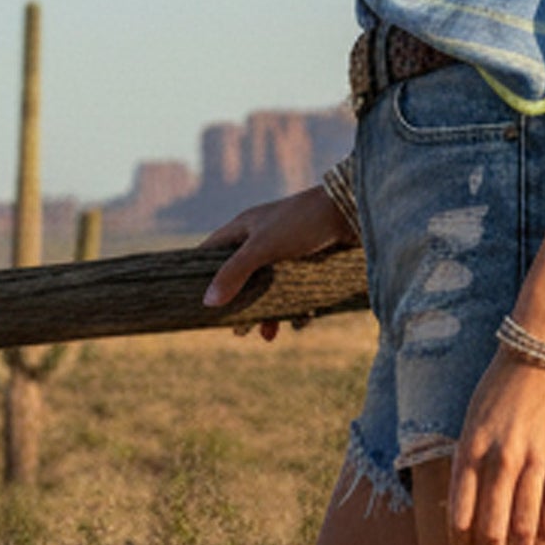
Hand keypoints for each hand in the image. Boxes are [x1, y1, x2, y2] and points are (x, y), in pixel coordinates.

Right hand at [200, 186, 352, 341]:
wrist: (354, 209)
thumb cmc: (304, 221)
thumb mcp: (263, 247)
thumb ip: (235, 273)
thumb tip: (207, 303)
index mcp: (244, 229)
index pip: (211, 252)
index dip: (199, 275)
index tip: (191, 302)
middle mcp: (263, 239)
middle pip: (241, 277)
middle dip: (240, 305)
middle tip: (237, 332)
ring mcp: (287, 250)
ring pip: (269, 287)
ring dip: (268, 312)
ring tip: (268, 335)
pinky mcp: (311, 261)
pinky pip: (297, 290)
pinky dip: (297, 307)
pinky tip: (300, 323)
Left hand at [447, 347, 544, 544]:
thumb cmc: (506, 377)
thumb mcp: (474, 414)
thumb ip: (471, 455)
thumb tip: (467, 498)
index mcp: (471, 447)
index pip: (460, 514)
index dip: (461, 544)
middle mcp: (500, 457)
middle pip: (492, 527)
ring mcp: (535, 457)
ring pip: (525, 524)